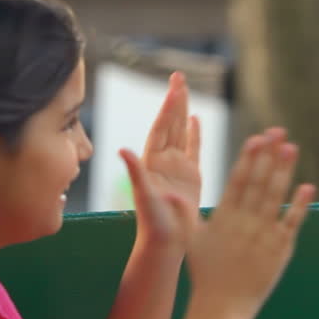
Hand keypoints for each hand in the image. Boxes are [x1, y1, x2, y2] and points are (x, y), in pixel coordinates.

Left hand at [120, 72, 200, 251]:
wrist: (166, 242)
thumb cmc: (153, 223)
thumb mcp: (144, 196)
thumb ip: (135, 172)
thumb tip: (122, 149)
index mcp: (151, 162)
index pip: (161, 128)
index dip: (167, 107)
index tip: (174, 87)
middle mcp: (162, 161)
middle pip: (170, 123)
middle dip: (174, 100)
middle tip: (178, 76)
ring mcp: (176, 167)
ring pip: (181, 132)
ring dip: (182, 111)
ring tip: (184, 89)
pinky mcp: (190, 177)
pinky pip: (193, 149)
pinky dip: (194, 133)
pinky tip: (195, 118)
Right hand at [173, 130, 315, 318]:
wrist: (223, 306)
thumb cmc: (205, 272)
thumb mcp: (189, 240)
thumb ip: (184, 214)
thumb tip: (169, 194)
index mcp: (224, 216)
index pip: (238, 180)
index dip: (248, 157)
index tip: (256, 138)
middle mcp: (245, 222)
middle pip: (259, 181)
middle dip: (269, 155)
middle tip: (279, 131)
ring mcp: (264, 235)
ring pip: (276, 197)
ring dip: (284, 171)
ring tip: (292, 148)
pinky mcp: (280, 249)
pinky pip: (292, 223)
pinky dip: (300, 205)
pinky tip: (307, 186)